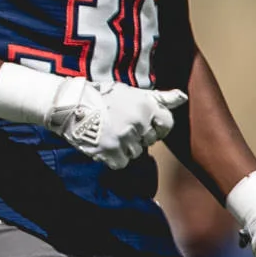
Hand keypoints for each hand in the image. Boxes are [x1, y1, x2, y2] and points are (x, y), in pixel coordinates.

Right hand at [44, 78, 185, 168]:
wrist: (71, 104)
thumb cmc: (103, 96)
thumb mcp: (133, 93)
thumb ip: (160, 98)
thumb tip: (183, 97)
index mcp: (146, 106)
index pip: (167, 124)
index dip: (156, 127)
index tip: (143, 125)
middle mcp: (138, 122)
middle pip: (149, 141)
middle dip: (137, 137)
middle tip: (119, 126)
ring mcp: (124, 138)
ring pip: (135, 153)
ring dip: (124, 147)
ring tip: (109, 133)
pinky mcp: (110, 151)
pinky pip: (121, 163)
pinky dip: (112, 158)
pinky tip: (103, 144)